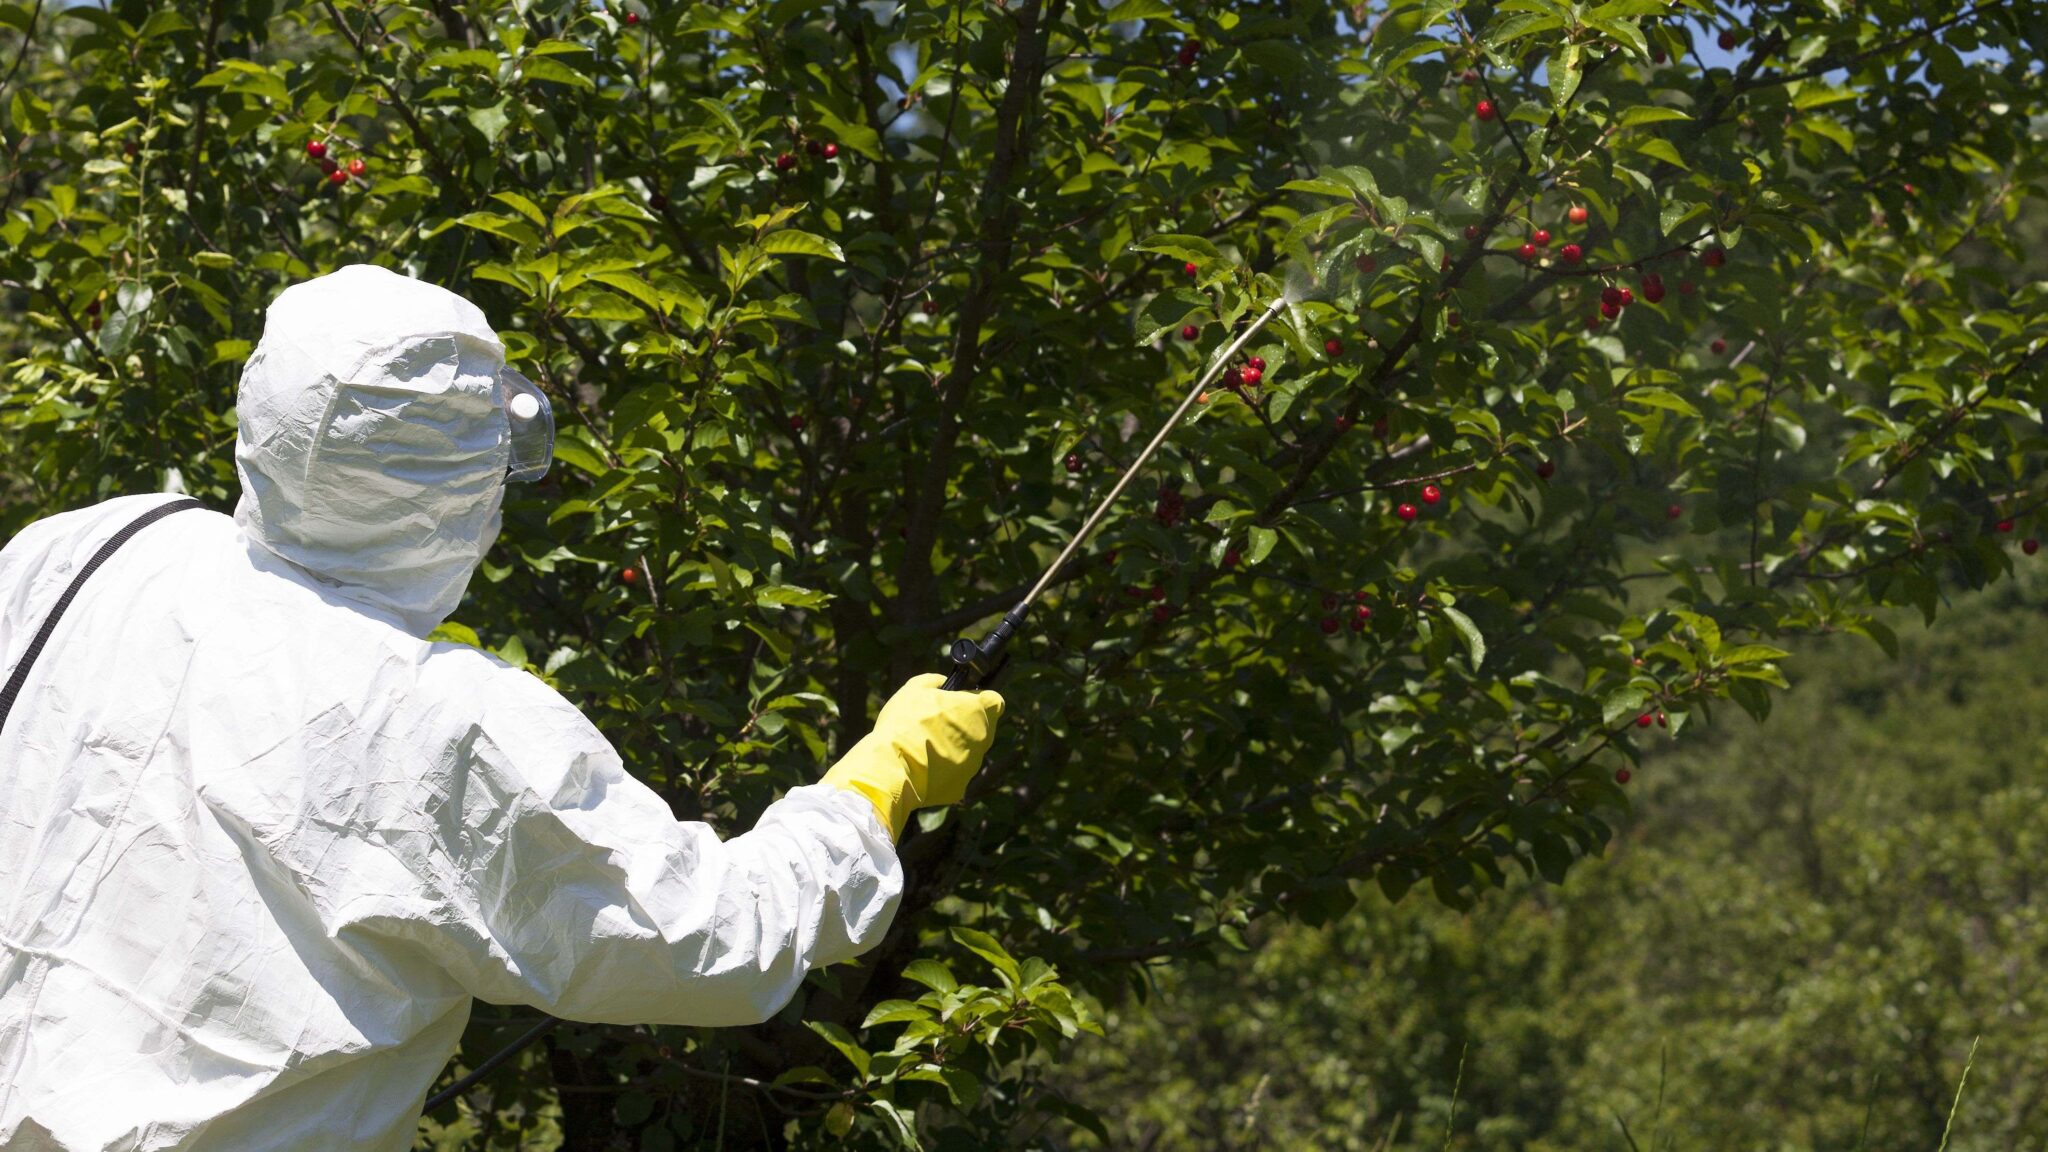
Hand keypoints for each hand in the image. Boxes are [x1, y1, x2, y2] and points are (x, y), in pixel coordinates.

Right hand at [822, 674, 1004, 837]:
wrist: (892, 765)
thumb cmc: (905, 722)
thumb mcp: (914, 689)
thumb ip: (935, 681)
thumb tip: (943, 682)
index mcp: (977, 710)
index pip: (994, 701)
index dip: (979, 700)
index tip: (962, 703)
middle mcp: (983, 738)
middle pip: (981, 728)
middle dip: (964, 725)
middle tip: (936, 725)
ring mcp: (974, 765)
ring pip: (969, 753)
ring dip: (953, 748)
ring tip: (924, 748)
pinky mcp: (961, 787)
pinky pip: (955, 775)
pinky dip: (943, 771)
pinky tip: (922, 768)